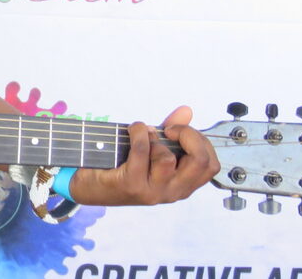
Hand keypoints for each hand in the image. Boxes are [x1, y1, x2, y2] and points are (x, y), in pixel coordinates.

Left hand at [70, 106, 219, 205]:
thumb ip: (172, 132)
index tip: (179, 131)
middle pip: (201, 162)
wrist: (90, 184)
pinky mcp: (133, 185)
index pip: (211, 164)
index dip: (200, 141)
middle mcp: (174, 192)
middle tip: (169, 130)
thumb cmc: (125, 164)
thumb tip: (187, 110)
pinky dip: (137, 132)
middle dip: (188, 135)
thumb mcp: (153, 147)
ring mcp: (154, 192)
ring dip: (154, 139)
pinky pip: (142, 150)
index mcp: (184, 184)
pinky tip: (130, 131)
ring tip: (143, 138)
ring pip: (167, 157)